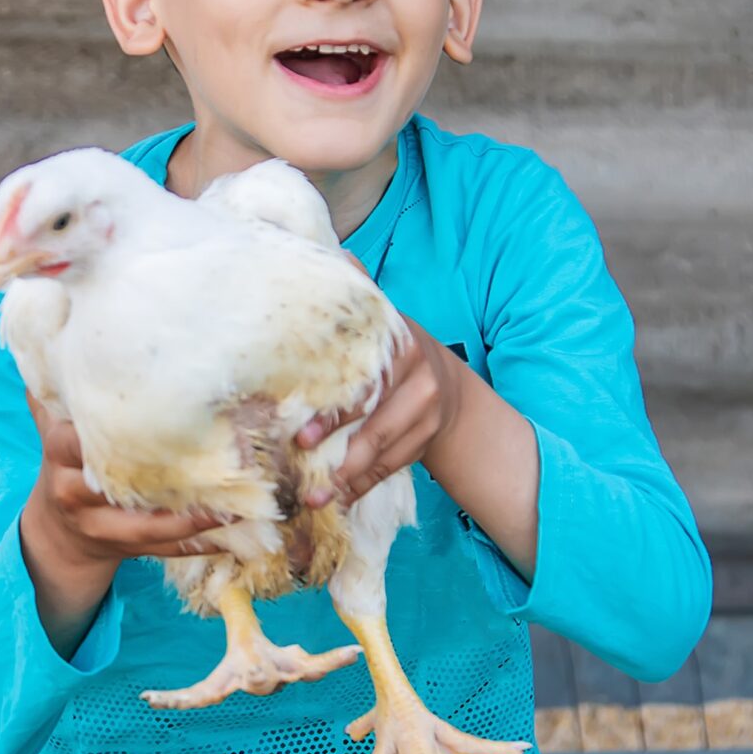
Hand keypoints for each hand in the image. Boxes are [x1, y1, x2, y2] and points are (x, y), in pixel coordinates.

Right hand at [24, 394, 232, 562]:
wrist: (56, 534)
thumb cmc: (65, 466)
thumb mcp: (53, 428)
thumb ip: (58, 394)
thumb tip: (55, 341)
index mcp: (60, 453)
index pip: (86, 438)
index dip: (124, 431)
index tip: (168, 417)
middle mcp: (75, 492)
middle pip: (124, 486)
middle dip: (171, 478)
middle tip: (223, 463)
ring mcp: (99, 525)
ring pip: (149, 527)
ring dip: (194, 519)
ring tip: (236, 506)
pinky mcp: (123, 549)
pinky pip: (163, 550)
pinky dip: (197, 544)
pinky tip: (232, 536)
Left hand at [297, 312, 461, 507]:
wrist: (448, 385)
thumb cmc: (395, 351)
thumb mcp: (385, 320)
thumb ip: (361, 295)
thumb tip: (340, 254)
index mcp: (403, 347)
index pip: (367, 383)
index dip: (336, 412)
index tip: (305, 435)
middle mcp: (421, 381)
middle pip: (376, 423)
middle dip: (339, 452)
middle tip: (304, 473)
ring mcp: (427, 415)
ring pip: (384, 452)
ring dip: (347, 479)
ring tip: (315, 498)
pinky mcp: (426, 442)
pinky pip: (391, 468)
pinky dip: (363, 486)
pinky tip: (339, 500)